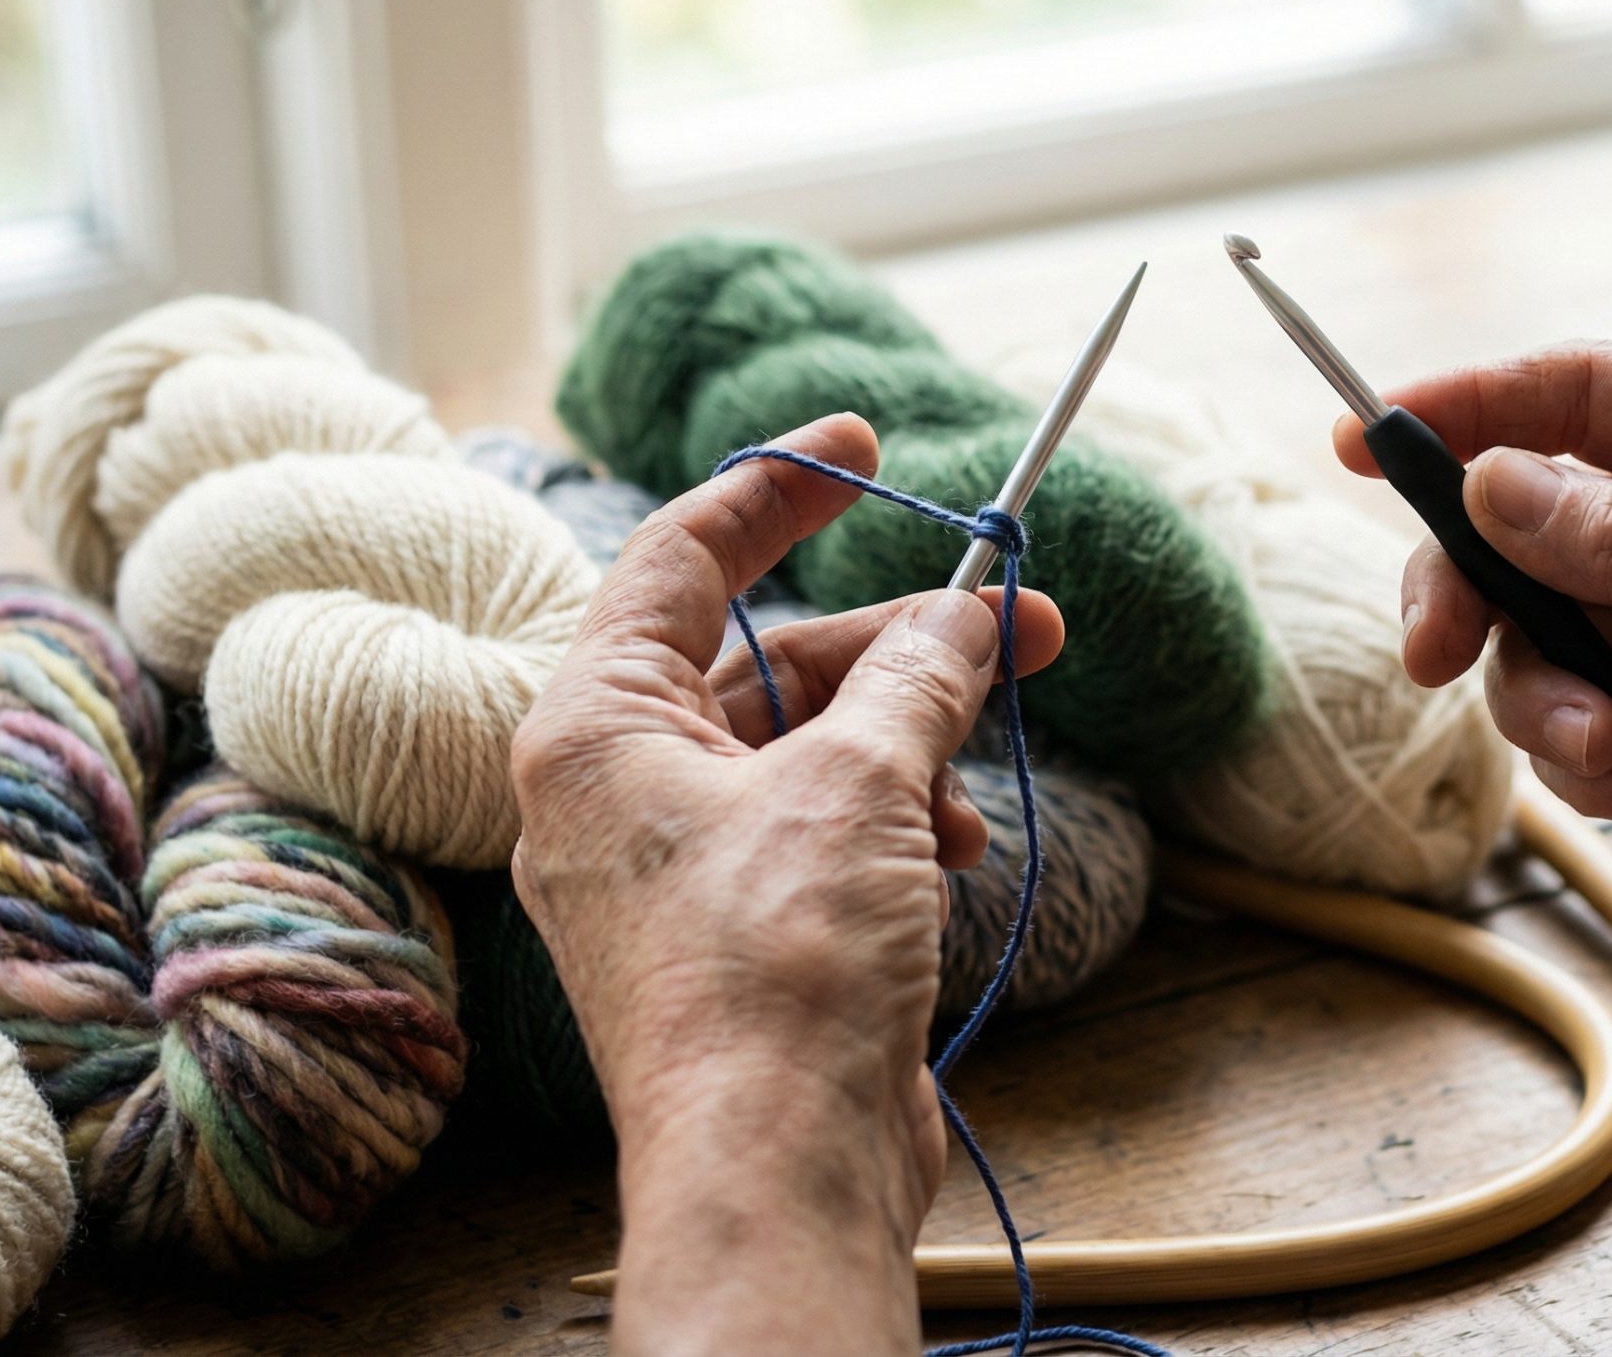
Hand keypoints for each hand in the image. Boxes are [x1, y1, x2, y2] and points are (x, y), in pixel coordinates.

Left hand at [510, 413, 1061, 1354]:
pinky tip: (957, 853)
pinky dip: (897, 824)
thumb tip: (969, 613)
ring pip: (811, 753)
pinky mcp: (740, 938)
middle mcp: (617, 792)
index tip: (863, 443)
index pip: (679, 559)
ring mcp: (676, 872)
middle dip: (901, 642)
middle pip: (770, 664)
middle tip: (1019, 614)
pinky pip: (824, 833)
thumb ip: (918, 677)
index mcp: (592, 728)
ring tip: (991, 754)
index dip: (777, 489)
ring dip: (913, 743)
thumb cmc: (777, 971)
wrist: (780, 1169)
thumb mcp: (861, 784)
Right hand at [1345, 342, 1611, 1082]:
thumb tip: (1494, 479)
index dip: (1470, 407)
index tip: (1364, 441)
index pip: (1585, 393)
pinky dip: (1602, 769)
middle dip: (1478, 595)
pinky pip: (1582, 731)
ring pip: (1541, 644)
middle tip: (1431, 654)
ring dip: (1552, 709)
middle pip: (1529, 529)